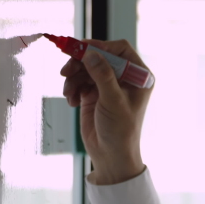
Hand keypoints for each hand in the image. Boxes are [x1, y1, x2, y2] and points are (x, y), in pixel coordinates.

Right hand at [60, 39, 152, 184]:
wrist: (110, 156)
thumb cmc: (120, 132)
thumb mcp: (113, 101)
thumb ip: (102, 75)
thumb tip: (90, 53)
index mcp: (139, 76)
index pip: (120, 50)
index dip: (100, 46)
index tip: (81, 49)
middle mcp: (124, 78)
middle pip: (99, 56)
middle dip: (80, 62)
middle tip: (65, 70)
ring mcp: (108, 85)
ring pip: (86, 68)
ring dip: (73, 77)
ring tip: (68, 92)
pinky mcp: (93, 94)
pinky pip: (79, 81)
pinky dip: (72, 88)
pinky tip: (71, 101)